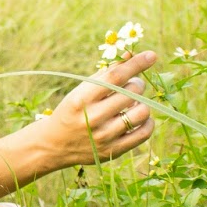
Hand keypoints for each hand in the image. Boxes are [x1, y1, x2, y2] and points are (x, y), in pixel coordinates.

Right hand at [44, 51, 157, 165]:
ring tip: (134, 103)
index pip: (115, 77)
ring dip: (143, 103)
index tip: (151, 55)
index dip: (136, 64)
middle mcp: (93, 118)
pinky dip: (147, 121)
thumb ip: (106, 74)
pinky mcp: (114, 151)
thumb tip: (131, 55)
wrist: (54, 145)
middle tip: (132, 85)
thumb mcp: (81, 90)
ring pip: (142, 112)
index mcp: (82, 99)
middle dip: (137, 84)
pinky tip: (138, 117)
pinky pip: (144, 133)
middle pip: (132, 92)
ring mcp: (104, 136)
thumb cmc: (71, 110)